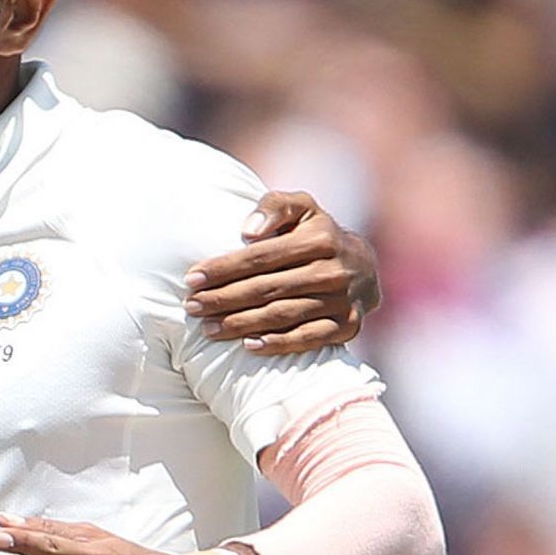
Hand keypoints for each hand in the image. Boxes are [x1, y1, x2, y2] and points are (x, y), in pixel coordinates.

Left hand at [184, 189, 379, 354]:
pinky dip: (278, 344)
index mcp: (321, 238)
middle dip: (224, 299)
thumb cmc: (314, 232)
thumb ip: (274, 207)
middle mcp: (335, 270)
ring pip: (283, 315)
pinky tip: (248, 346)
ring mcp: (343, 301)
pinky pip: (309, 339)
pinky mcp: (348, 326)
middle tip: (192, 307)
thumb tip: (247, 231)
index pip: (261, 256)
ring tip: (209, 329)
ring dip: (242, 324)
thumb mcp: (300, 208)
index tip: (192, 279)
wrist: (364, 266)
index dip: (224, 268)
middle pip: (268, 288)